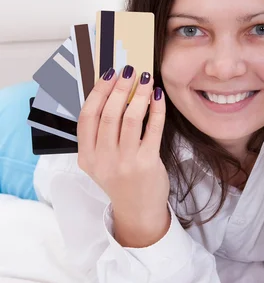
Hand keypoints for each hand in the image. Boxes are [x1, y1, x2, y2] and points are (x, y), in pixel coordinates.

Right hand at [77, 66, 169, 246]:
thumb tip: (114, 93)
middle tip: (129, 71)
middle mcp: (103, 160)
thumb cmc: (122, 180)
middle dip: (119, 88)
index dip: (98, 92)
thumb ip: (101, 134)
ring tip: (145, 79)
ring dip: (138, 95)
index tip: (109, 74)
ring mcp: (125, 163)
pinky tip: (158, 96)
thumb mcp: (101, 161)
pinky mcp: (147, 163)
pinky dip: (156, 109)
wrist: (139, 211)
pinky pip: (153, 129)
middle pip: (108, 115)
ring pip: (130, 119)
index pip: (87, 117)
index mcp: (87, 156)